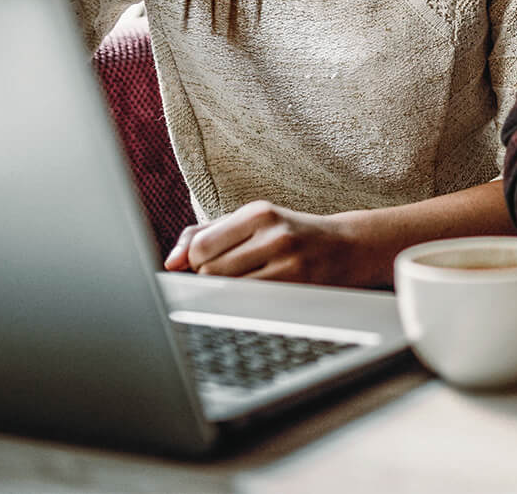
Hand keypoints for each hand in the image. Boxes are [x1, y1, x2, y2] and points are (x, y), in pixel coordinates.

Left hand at [164, 200, 366, 286]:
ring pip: (229, 290)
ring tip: (244, 286)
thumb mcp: (250, 223)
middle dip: (210, 280)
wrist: (347, 248)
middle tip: (229, 277)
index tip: (209, 265)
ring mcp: (288, 261)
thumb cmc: (289, 234)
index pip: (200, 248)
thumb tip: (170, 263)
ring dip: (227, 294)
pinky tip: (258, 297)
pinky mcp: (298, 286)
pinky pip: (252, 303)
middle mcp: (273, 233)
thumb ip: (204, 235)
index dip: (196, 263)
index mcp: (257, 212)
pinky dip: (246, 304)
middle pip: (211, 272)